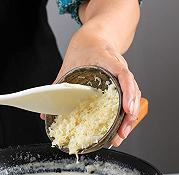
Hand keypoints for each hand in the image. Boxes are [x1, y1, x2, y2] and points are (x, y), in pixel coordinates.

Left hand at [52, 30, 140, 146]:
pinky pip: (130, 98)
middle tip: (122, 132)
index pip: (123, 74)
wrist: (95, 37)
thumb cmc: (84, 47)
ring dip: (130, 117)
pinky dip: (127, 113)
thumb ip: (58, 87)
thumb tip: (45, 114)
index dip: (127, 92)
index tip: (127, 109)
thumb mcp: (68, 64)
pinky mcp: (123, 83)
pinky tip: (121, 128)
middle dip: (129, 113)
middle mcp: (119, 67)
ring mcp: (123, 75)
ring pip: (133, 96)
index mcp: (107, 59)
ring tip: (122, 135)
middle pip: (131, 90)